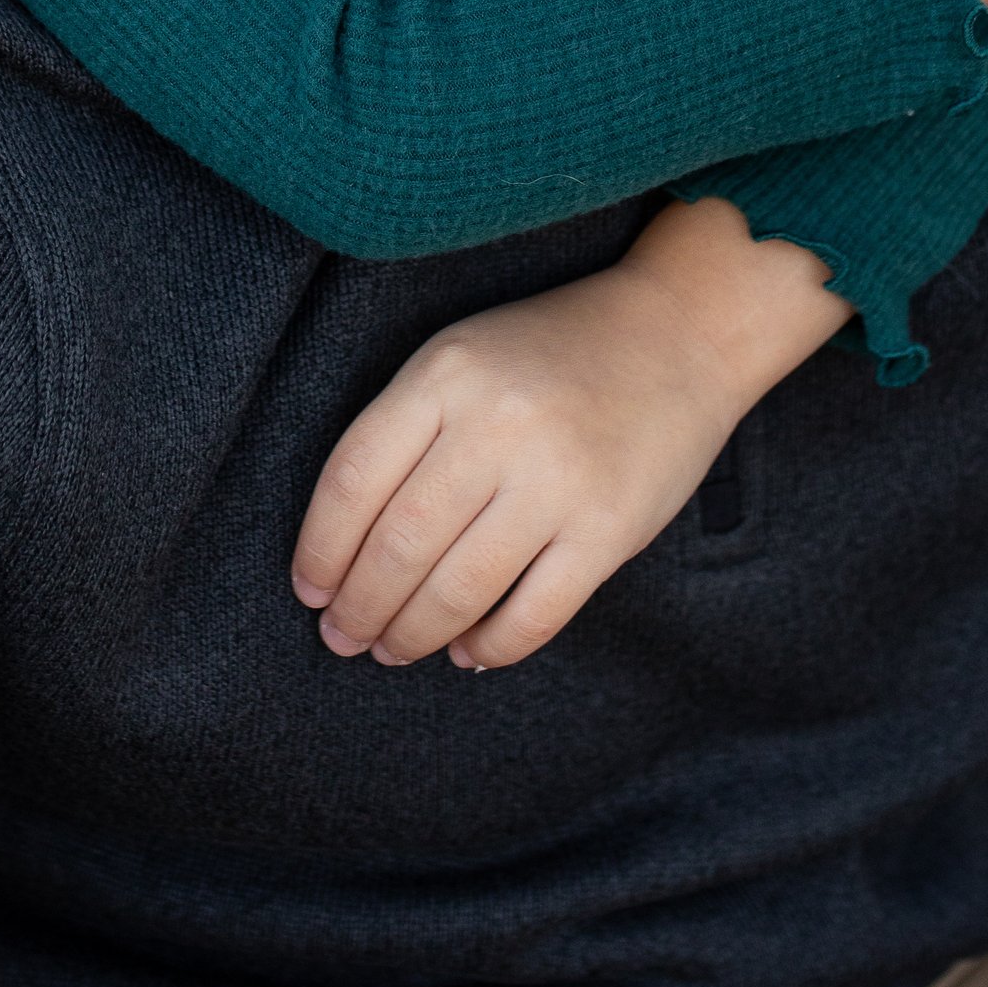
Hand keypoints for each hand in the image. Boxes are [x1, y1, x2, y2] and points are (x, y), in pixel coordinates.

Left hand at [290, 201, 843, 672]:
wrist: (678, 334)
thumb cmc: (550, 354)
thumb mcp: (463, 357)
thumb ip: (405, 430)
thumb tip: (346, 547)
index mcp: (446, 373)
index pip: (352, 479)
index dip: (320, 548)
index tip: (309, 590)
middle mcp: (497, 424)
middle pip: (399, 542)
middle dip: (360, 606)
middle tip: (343, 637)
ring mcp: (557, 480)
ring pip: (458, 588)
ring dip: (413, 634)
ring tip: (391, 650)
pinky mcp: (609, 529)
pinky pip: (534, 613)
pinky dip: (492, 645)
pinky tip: (468, 652)